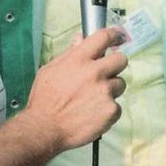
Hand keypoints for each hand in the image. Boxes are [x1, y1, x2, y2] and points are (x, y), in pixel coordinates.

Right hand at [23, 28, 126, 150]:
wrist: (44, 129)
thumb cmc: (44, 100)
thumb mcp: (50, 70)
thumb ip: (69, 54)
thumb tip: (81, 38)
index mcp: (78, 59)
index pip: (103, 37)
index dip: (113, 35)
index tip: (117, 38)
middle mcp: (94, 72)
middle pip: (121, 60)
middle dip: (115, 66)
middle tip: (104, 75)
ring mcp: (105, 91)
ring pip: (119, 84)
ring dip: (110, 90)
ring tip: (92, 101)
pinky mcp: (111, 110)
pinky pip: (117, 106)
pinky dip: (108, 111)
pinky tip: (93, 115)